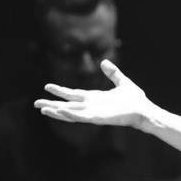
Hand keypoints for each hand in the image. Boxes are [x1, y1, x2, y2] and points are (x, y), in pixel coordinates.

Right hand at [34, 59, 151, 127]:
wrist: (145, 110)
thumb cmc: (136, 100)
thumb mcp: (122, 82)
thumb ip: (113, 73)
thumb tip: (104, 62)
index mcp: (95, 98)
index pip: (73, 94)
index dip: (60, 91)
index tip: (47, 86)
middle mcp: (91, 106)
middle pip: (67, 105)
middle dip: (52, 104)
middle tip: (36, 103)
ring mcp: (94, 113)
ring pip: (71, 113)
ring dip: (57, 112)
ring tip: (42, 109)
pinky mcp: (99, 118)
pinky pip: (82, 117)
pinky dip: (70, 115)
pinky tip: (60, 111)